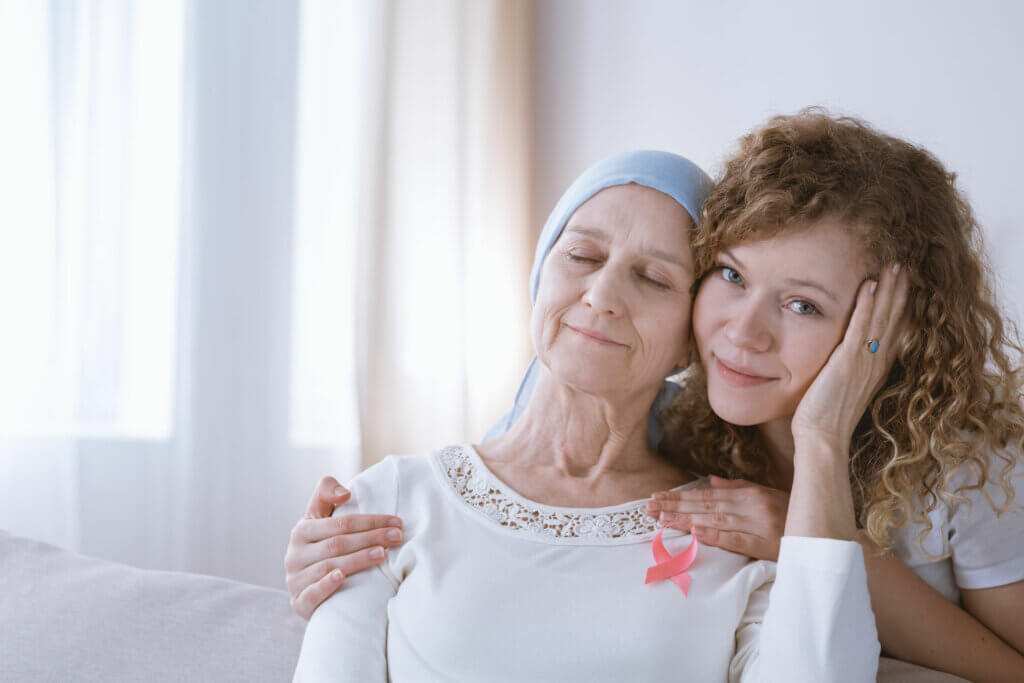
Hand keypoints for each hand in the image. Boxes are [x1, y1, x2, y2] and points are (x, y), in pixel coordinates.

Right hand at [284, 475, 404, 619]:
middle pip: (338, 544)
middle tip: (397, 537)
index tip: (396, 521)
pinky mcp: (298, 603)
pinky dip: (326, 585)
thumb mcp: (319, 519)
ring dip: (357, 560)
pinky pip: (311, 593)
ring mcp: (295, 580)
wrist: (309, 591)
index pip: (339, 523)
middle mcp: (294, 555)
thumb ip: (326, 495)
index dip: (369, 521)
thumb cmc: (321, 548)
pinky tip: (343, 577)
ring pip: (328, 566)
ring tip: (382, 554)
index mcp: (301, 531)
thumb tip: (344, 493)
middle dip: (371, 538)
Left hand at [646, 476, 788, 560]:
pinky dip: (716, 536)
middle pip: (707, 506)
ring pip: (716, 520)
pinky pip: (737, 540)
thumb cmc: (794, 514)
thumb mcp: (768, 495)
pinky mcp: (767, 544)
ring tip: (662, 518)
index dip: (682, 496)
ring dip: (687, 519)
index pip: (708, 496)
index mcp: (751, 493)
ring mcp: (760, 525)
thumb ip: (739, 487)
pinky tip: (696, 533)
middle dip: (676, 506)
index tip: (658, 497)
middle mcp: (752, 506)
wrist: (826, 532)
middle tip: (649, 507)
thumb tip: (709, 481)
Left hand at [791, 264, 909, 450]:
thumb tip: (841, 361)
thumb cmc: (825, 419)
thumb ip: (846, 371)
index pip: (893, 330)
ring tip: (894, 265)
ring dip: (889, 289)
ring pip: (882, 318)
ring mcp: (863, 362)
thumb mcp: (841, 389)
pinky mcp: (847, 362)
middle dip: (900, 290)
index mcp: (875, 369)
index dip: (900, 306)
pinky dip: (867, 305)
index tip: (904, 284)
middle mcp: (875, 362)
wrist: (822, 439)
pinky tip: (870, 284)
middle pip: (894, 319)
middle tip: (904, 265)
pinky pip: (860, 328)